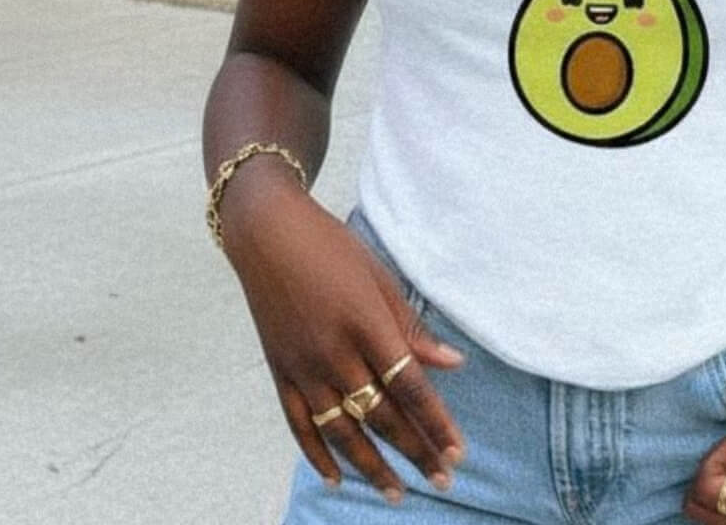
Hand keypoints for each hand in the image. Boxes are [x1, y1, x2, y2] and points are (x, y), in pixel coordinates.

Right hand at [226, 182, 468, 501]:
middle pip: (381, 415)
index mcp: (366, 323)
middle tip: (444, 480)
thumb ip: (412, 326)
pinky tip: (337, 478)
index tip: (457, 451)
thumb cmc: (330, 247)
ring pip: (342, 431)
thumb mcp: (379, 277)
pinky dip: (318, 455)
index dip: (435, 422)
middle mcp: (334, 353)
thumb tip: (452, 363)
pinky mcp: (280, 373)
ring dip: (372, 466)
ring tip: (398, 491)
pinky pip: (300, 425)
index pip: (409, 386)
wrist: (267, 234)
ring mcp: (303, 367)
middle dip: (415, 450)